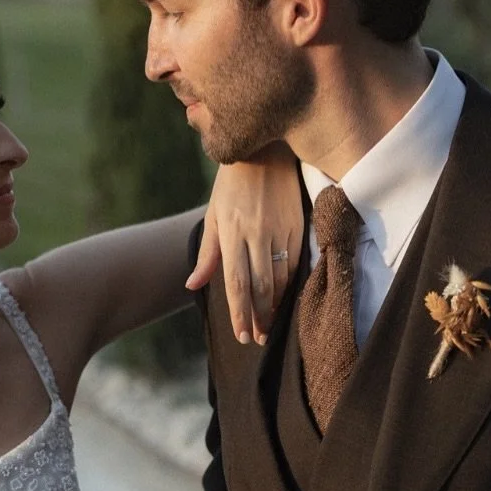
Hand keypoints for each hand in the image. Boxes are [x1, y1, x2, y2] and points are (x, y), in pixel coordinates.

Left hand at [188, 142, 303, 345]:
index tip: (242, 336)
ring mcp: (279, 230)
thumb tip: (192, 285)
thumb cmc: (232, 186)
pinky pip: (295, 263)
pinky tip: (283, 299)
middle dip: (259, 317)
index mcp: (231, 232)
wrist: (266, 151)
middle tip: (258, 339)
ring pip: (280, 278)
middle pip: (260, 287)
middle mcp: (256, 234)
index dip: (240, 313)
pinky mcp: (297, 225)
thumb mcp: (214, 216)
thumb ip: (207, 254)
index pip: (236, 283)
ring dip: (275, 306)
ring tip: (269, 324)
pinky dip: (289, 285)